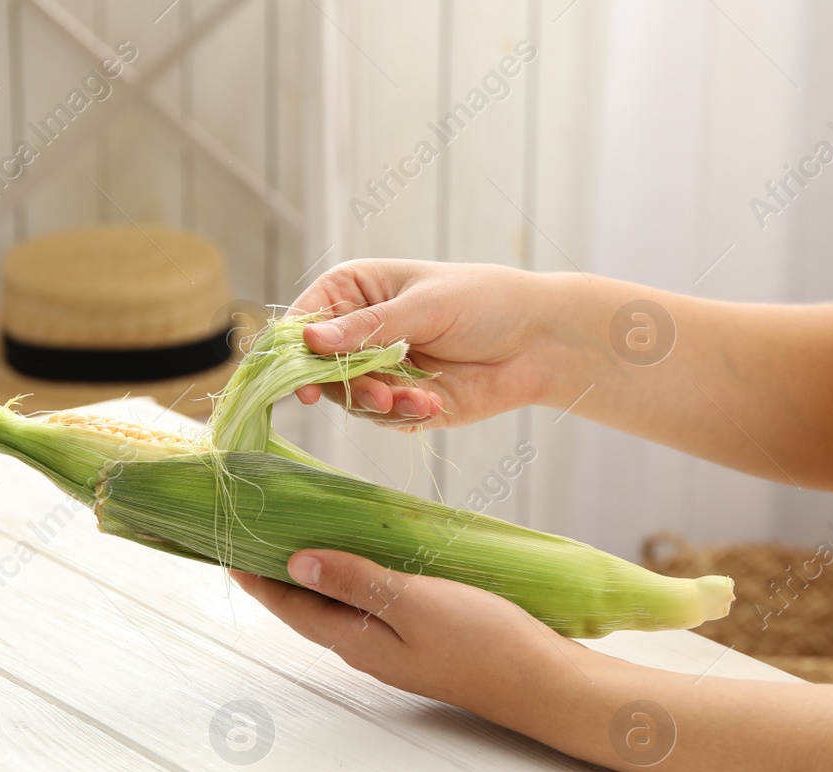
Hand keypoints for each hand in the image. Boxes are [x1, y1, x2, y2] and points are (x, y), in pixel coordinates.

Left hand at [229, 550, 591, 714]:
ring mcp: (393, 645)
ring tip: (297, 533)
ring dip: (314, 573)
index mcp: (355, 640)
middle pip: (307, 606)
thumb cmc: (481, 641)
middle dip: (276, 571)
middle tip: (253, 529)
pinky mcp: (420, 638)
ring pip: (338, 604)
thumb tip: (294, 563)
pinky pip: (370, 603)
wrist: (540, 682)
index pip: (289, 605)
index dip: (255, 575)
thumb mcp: (413, 603)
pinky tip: (364, 554)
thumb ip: (355, 581)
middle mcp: (365, 646)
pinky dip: (353, 576)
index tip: (223, 543)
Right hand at [289, 260, 563, 430]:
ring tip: (411, 400)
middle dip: (343, 386)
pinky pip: (382, 418)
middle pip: (317, 368)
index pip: (303, 321)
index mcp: (354, 292)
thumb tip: (310, 341)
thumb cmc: (484, 303)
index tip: (302, 379)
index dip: (294, 350)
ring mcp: (378, 369)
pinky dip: (403, 415)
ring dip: (377, 403)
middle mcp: (358, 332)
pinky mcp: (401, 402)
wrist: (538, 343)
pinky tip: (432, 405)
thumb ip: (368, 329)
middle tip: (377, 395)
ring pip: (348, 399)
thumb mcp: (425, 307)